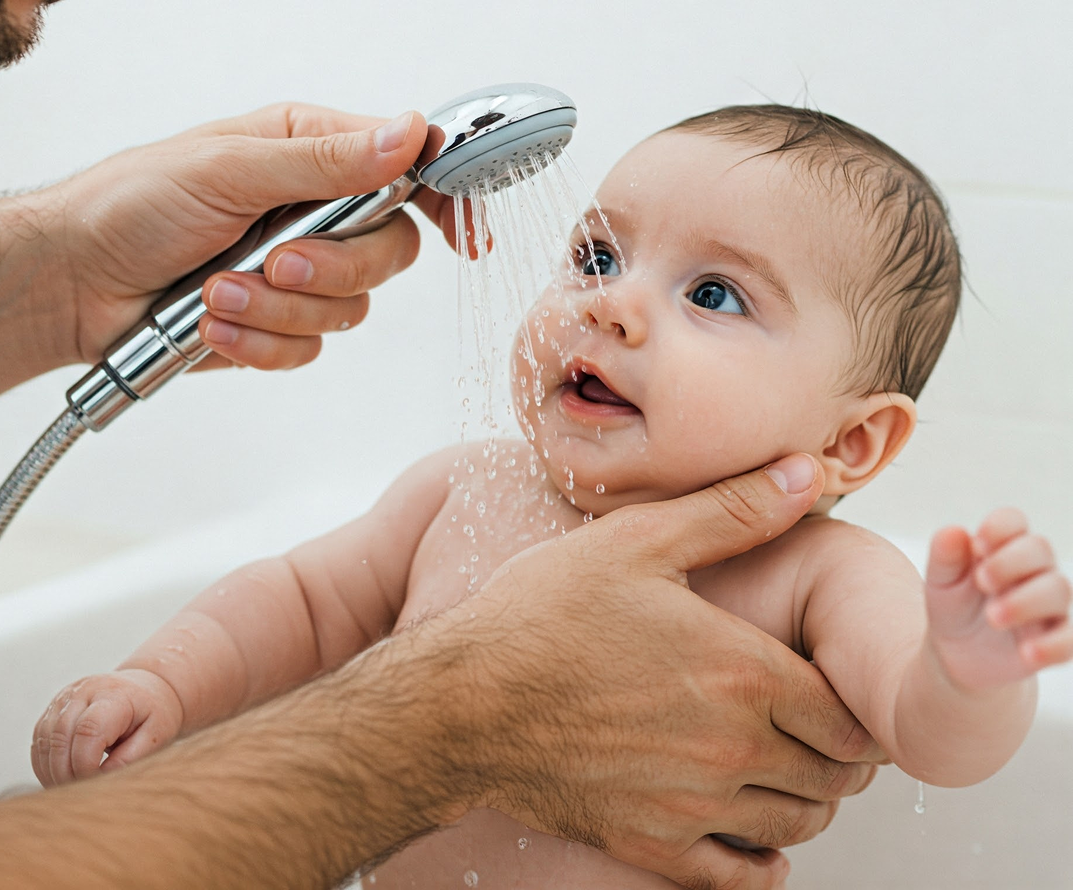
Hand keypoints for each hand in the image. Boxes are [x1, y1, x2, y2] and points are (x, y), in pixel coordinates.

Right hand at [31, 670, 184, 786]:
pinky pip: (38, 743)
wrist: (145, 688)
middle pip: (60, 737)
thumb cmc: (153, 713)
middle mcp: (83, 691)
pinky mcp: (52, 710)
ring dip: (53, 772)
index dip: (86, 765)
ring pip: (44, 741)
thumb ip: (131, 757)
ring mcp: (63, 699)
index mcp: (113, 694)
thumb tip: (100, 780)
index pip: (88, 730)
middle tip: (81, 796)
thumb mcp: (156, 734)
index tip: (96, 785)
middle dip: (66, 774)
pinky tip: (62, 777)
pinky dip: (46, 766)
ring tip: (73, 789)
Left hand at [43, 103, 457, 370]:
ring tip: (215, 292)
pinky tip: (211, 324)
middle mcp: (314, 211)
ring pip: (349, 308)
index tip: (465, 235)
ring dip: (278, 308)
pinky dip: (258, 342)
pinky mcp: (275, 325)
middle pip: (391, 250)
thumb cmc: (131, 203)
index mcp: (309, 152)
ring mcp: (298, 272)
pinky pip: (307, 349)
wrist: (70, 283)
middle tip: (275, 261)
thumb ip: (325, 160)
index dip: (445, 198)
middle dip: (332, 266)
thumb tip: (409, 134)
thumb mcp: (229, 166)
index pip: (405, 168)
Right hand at [449, 453, 879, 889]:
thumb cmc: (543, 613)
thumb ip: (731, 511)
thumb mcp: (638, 540)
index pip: (848, 712)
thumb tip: (804, 472)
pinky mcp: (651, 843)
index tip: (843, 684)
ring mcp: (692, 805)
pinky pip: (738, 877)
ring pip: (798, 822)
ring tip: (791, 765)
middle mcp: (731, 749)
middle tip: (824, 725)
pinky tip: (758, 839)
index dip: (856, 701)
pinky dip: (764, 864)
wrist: (465, 699)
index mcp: (740, 673)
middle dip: (840, 749)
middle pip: (834, 772)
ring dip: (809, 796)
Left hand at [926, 508, 1072, 691]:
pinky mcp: (1057, 639)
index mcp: (1002, 546)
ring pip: (1058, 589)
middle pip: (1040, 549)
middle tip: (982, 582)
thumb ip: (945, 556)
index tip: (978, 546)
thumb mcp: (941, 581)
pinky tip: (1027, 652)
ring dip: (1025, 602)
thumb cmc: (954, 604)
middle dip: (1011, 562)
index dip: (1000, 528)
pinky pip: (1070, 639)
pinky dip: (1052, 645)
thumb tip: (954, 531)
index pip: (1013, 521)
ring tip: (993, 617)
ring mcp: (1048, 604)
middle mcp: (1032, 569)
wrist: (958, 652)